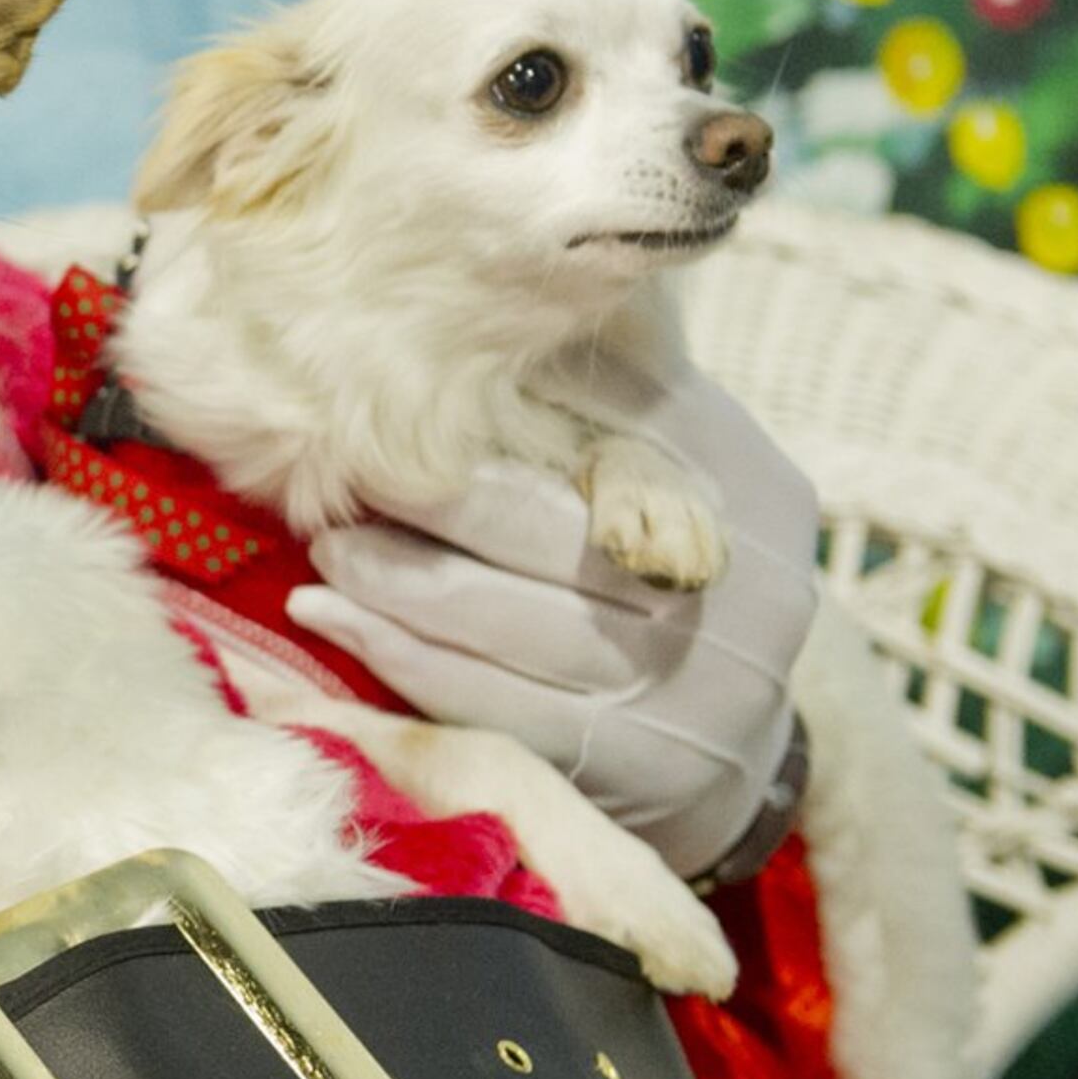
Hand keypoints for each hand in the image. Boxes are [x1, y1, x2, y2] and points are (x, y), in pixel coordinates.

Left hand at [284, 349, 822, 878]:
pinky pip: (487, 699)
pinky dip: (395, 653)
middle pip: (551, 526)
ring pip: (504, 619)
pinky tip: (333, 617)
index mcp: (750, 488)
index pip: (626, 415)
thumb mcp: (684, 486)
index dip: (510, 396)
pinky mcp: (634, 762)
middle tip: (341, 475)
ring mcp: (691, 681)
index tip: (410, 377)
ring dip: (392, 578)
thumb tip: (494, 316)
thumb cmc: (673, 588)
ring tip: (327, 546)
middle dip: (430, 498)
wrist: (740, 757)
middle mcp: (738, 586)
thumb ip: (615, 410)